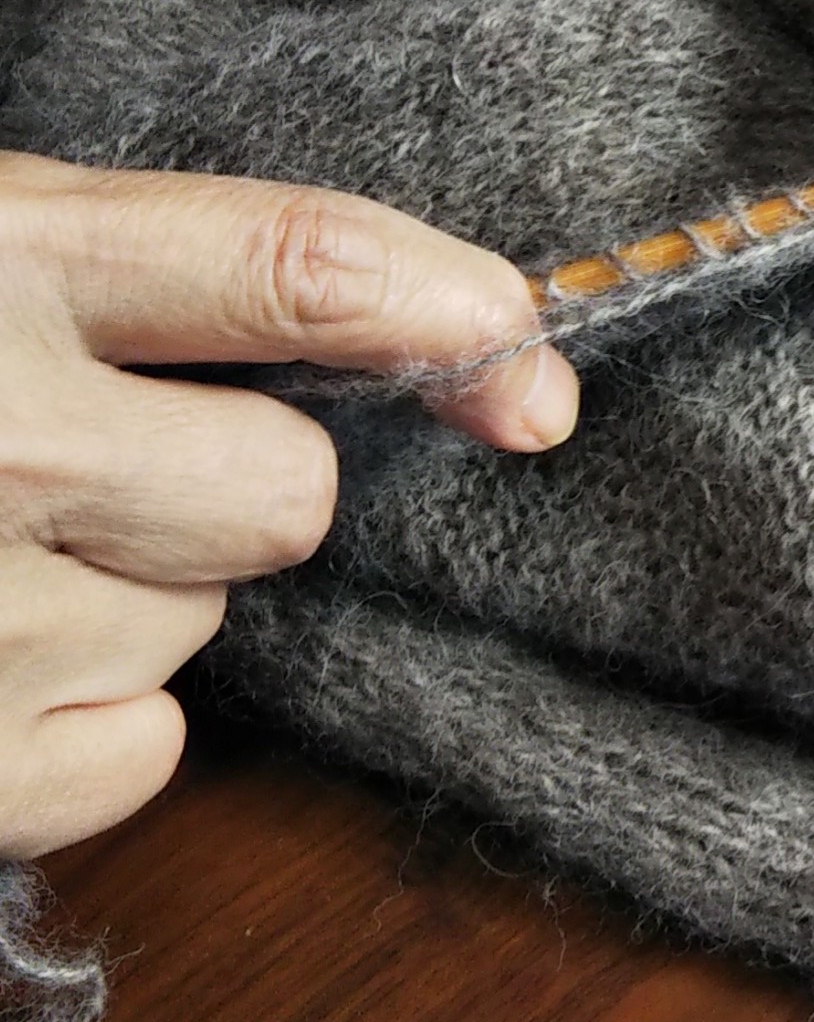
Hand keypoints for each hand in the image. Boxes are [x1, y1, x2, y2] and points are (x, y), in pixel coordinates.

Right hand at [0, 155, 577, 858]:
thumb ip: (125, 270)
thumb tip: (426, 331)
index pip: (291, 271)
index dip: (449, 312)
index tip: (526, 361)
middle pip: (281, 496)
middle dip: (224, 484)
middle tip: (82, 460)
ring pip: (194, 629)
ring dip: (112, 597)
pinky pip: (142, 752)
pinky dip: (79, 721)